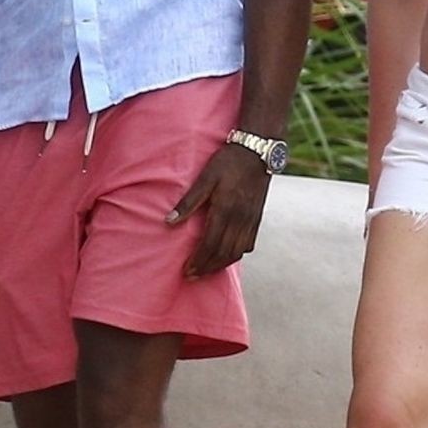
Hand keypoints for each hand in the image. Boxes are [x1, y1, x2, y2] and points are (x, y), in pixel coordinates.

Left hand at [167, 143, 271, 277]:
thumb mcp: (205, 178)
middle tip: (192, 276)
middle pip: (223, 253)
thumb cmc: (228, 162)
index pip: (210, 244)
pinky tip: (227, 256)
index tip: (187, 271)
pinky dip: (236, 255)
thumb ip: (188, 202)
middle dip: (207, 267)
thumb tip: (168, 222)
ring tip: (206, 270)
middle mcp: (240, 219)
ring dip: (221, 265)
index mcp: (225, 210)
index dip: (198, 261)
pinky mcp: (257, 218)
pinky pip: (248, 245)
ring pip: (237, 252)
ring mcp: (251, 220)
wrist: (258, 152)